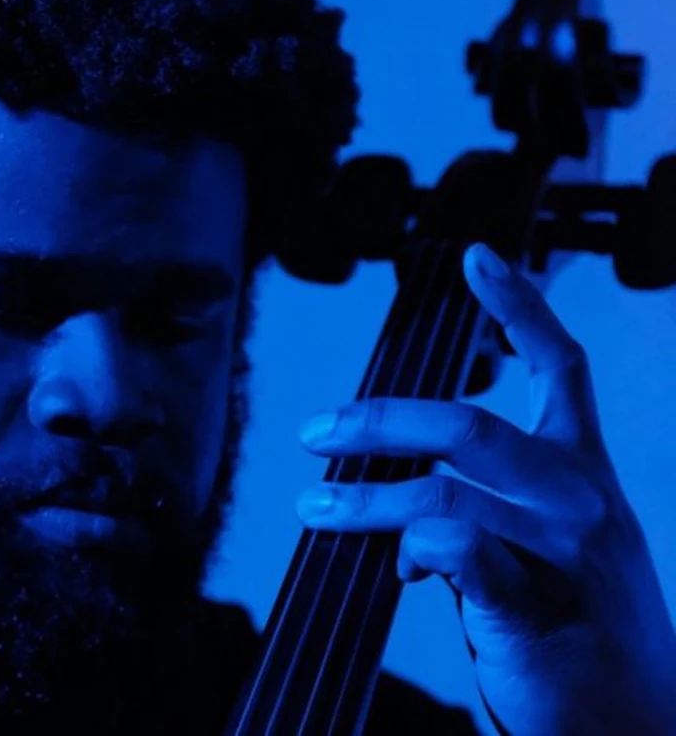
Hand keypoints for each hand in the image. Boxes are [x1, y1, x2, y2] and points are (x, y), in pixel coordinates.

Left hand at [294, 243, 675, 735]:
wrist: (631, 731)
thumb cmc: (573, 629)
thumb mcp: (543, 550)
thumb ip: (480, 508)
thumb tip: (398, 506)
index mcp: (585, 473)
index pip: (560, 368)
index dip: (520, 306)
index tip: (478, 257)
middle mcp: (580, 499)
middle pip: (466, 425)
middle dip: (378, 420)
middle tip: (315, 433)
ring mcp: (560, 552)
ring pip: (440, 491)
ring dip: (365, 499)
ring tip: (316, 508)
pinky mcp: (527, 605)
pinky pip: (452, 549)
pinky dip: (409, 548)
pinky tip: (401, 570)